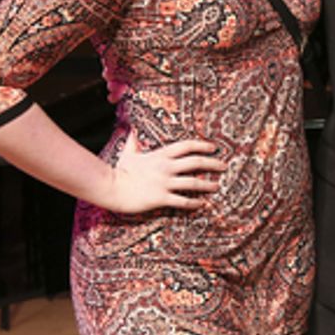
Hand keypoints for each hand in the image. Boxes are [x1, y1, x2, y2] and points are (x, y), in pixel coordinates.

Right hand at [104, 133, 226, 213]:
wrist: (110, 188)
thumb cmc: (119, 171)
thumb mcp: (128, 153)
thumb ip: (134, 142)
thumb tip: (133, 130)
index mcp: (160, 155)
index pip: (187, 146)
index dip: (202, 146)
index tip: (214, 148)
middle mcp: (166, 167)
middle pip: (196, 162)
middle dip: (212, 163)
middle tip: (224, 166)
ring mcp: (164, 183)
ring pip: (193, 182)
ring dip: (208, 184)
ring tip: (217, 186)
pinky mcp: (161, 198)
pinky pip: (183, 201)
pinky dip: (194, 202)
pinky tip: (202, 204)